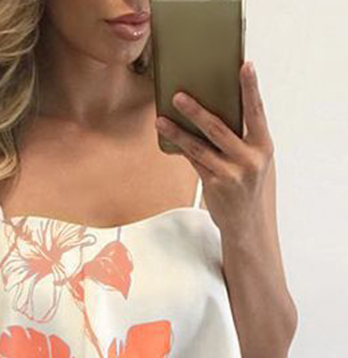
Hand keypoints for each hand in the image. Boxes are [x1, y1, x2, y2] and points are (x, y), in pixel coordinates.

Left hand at [155, 60, 273, 237]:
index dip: (251, 88)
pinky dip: (180, 147)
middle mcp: (249, 158)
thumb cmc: (249, 184)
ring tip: (161, 120)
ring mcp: (231, 173)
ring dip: (178, 131)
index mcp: (264, 146)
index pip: (257, 111)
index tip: (244, 66)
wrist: (246, 222)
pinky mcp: (214, 184)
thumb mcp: (255, 159)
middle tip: (179, 96)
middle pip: (220, 128)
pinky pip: (194, 161)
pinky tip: (167, 136)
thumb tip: (216, 110)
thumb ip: (242, 137)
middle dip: (197, 111)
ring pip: (200, 147)